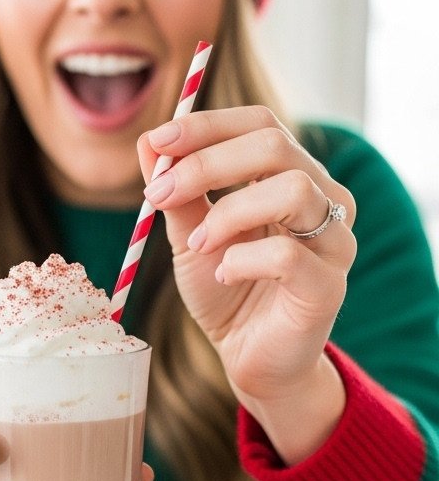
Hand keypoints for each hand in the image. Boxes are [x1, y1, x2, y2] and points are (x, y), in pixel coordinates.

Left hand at [139, 106, 356, 452]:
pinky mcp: (329, 286)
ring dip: (228, 212)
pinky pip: (288, 255)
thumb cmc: (226, 288)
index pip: (261, 124)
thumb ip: (177, 190)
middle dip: (208, 163)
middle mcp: (325, 199)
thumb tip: (147, 142)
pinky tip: (225, 274)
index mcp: (294, 176)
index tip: (158, 142)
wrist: (248, 357)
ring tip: (197, 244)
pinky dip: (243, 259)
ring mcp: (334, 241)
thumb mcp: (190, 233)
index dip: (208, 126)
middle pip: (276, 146)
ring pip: (292, 190)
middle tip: (159, 193)